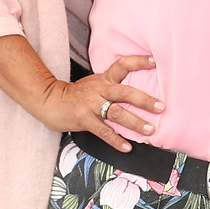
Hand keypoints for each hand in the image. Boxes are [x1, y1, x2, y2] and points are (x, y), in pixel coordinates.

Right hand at [41, 55, 163, 152]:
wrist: (48, 100)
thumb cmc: (75, 94)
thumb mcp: (94, 83)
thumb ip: (113, 85)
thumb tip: (139, 93)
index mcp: (104, 80)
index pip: (122, 65)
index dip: (138, 62)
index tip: (155, 61)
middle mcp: (99, 90)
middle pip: (125, 92)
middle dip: (144, 100)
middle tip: (161, 107)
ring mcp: (91, 105)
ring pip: (117, 113)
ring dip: (135, 122)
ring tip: (150, 130)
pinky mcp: (83, 120)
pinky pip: (103, 131)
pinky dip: (116, 140)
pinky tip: (127, 147)